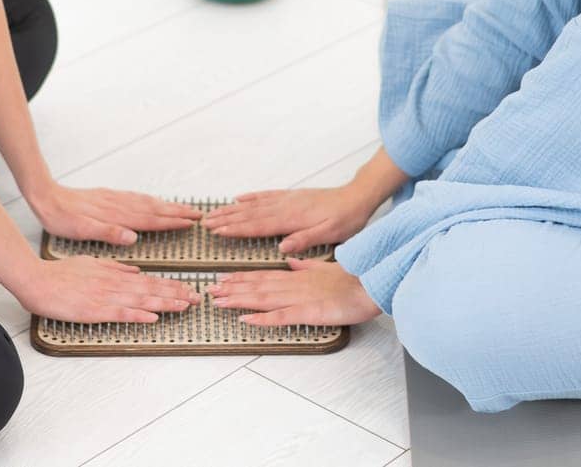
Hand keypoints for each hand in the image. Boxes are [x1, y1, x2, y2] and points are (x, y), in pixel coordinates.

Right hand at [12, 256, 201, 323]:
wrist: (37, 280)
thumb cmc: (61, 273)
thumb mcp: (92, 262)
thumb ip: (115, 267)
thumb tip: (136, 271)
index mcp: (114, 273)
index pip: (149, 279)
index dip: (170, 284)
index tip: (188, 287)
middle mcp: (113, 283)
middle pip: (150, 289)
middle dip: (176, 293)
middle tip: (196, 298)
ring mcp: (104, 296)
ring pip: (141, 300)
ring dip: (165, 303)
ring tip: (184, 306)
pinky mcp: (94, 309)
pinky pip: (120, 313)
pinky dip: (138, 315)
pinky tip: (153, 317)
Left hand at [28, 183, 201, 245]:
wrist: (47, 197)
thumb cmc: (62, 217)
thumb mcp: (82, 230)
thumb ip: (109, 233)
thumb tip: (133, 237)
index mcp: (117, 216)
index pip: (151, 219)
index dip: (172, 222)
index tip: (191, 223)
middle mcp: (119, 205)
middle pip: (155, 208)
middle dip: (177, 212)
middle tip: (197, 215)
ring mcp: (115, 199)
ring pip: (148, 202)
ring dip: (167, 206)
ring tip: (183, 208)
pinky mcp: (109, 196)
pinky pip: (137, 198)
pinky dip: (151, 200)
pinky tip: (152, 202)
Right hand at [201, 186, 378, 254]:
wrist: (356, 197)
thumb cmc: (345, 219)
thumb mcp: (330, 235)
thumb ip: (305, 240)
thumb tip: (282, 248)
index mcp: (292, 219)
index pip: (258, 225)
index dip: (236, 229)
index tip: (218, 231)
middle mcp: (285, 207)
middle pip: (250, 214)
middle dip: (226, 218)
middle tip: (206, 223)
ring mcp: (287, 199)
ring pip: (254, 204)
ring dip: (233, 208)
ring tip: (214, 211)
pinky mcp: (291, 195)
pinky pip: (266, 195)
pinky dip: (251, 197)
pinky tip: (239, 198)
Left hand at [207, 258, 380, 326]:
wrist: (372, 283)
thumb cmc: (352, 278)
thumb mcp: (325, 267)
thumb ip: (306, 265)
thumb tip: (291, 261)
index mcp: (297, 275)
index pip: (262, 276)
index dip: (240, 278)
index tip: (222, 279)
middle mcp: (293, 285)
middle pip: (256, 286)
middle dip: (231, 288)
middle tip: (209, 291)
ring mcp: (299, 298)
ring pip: (262, 298)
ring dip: (238, 300)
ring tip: (219, 302)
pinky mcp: (309, 312)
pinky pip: (281, 316)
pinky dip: (262, 318)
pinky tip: (245, 319)